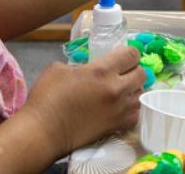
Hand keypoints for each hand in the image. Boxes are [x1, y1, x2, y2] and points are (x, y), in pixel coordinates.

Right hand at [23, 46, 144, 156]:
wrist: (42, 132)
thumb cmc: (47, 97)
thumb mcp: (60, 68)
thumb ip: (81, 65)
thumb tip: (87, 68)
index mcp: (103, 70)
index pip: (132, 54)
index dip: (128, 53)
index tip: (121, 56)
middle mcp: (116, 88)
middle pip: (141, 73)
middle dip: (133, 70)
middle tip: (122, 73)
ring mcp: (119, 109)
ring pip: (141, 93)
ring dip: (133, 89)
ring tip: (121, 90)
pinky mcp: (116, 126)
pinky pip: (136, 114)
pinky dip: (131, 108)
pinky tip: (120, 106)